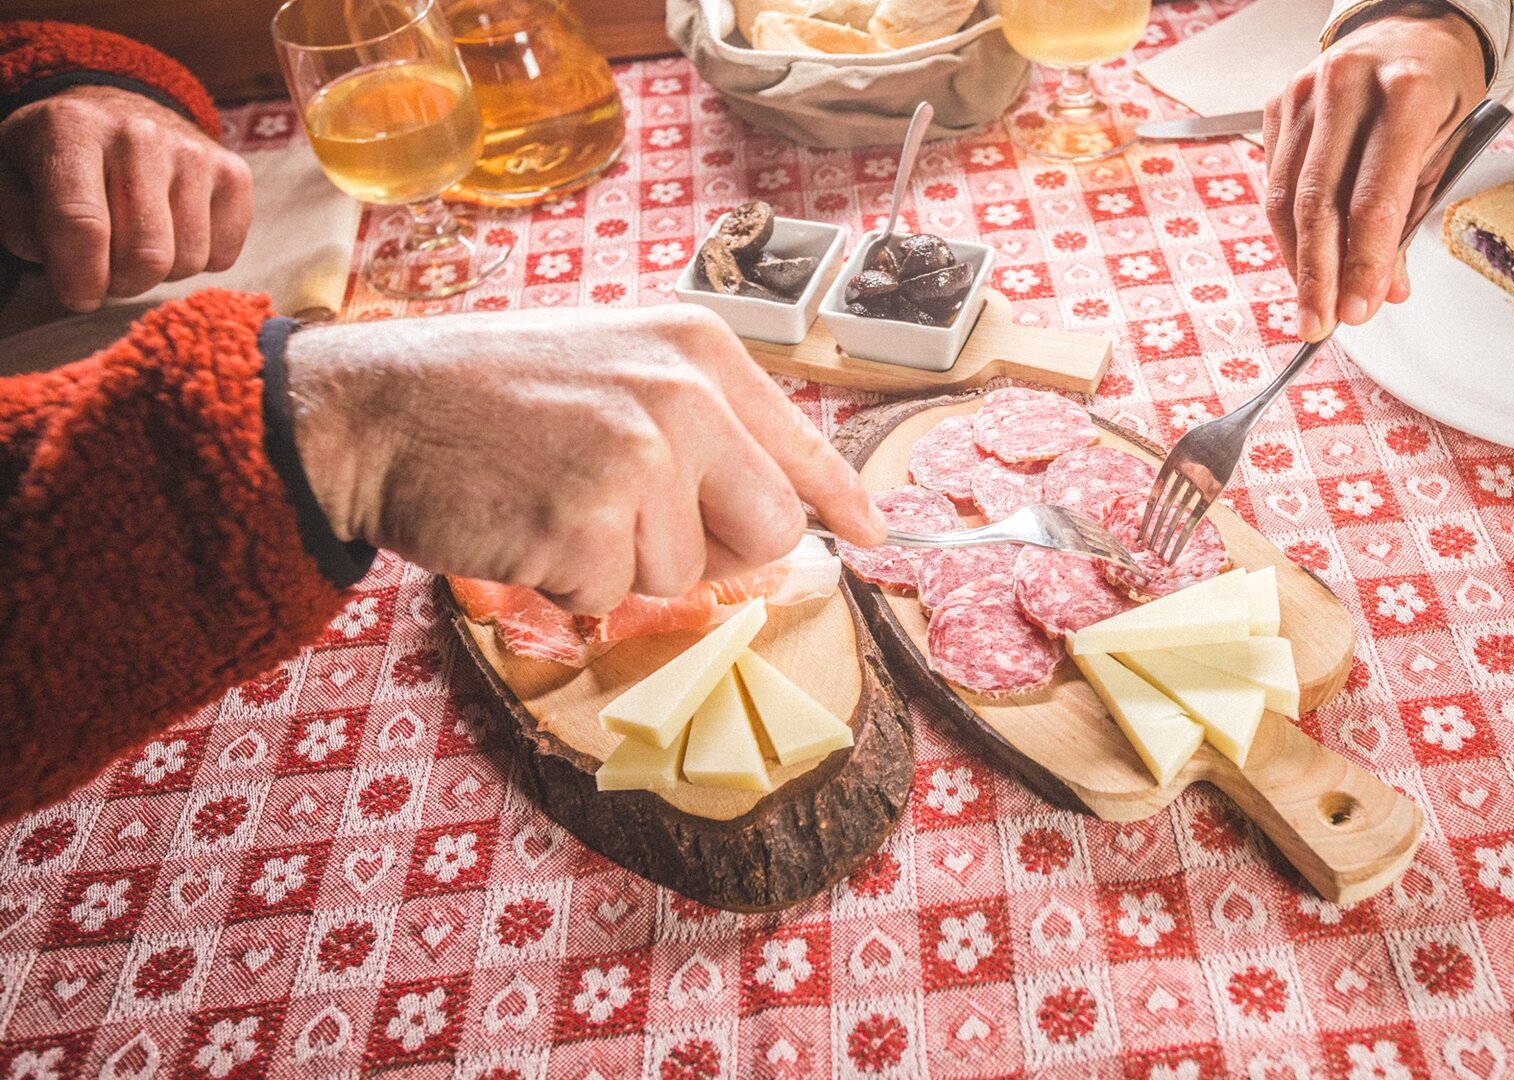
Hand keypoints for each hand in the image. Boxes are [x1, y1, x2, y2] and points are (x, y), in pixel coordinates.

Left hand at [0, 85, 251, 312]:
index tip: (78, 298)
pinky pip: (222, 254)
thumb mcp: (10, 177)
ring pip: (187, 260)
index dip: (80, 277)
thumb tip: (67, 265)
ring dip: (159, 273)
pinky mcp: (233, 173)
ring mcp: (194, 153)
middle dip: (123, 282)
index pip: (82, 223)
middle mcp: (139, 134)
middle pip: (145, 253)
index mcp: (72, 129)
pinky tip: (173, 233)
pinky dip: (198, 260)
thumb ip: (18, 222)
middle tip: (106, 272)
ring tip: (136, 247)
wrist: (118, 111)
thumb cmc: (58, 157)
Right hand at [284, 305, 888, 613]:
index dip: (841, 497)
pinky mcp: (589, 525)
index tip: (874, 533)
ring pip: (688, 575)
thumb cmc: (491, 395)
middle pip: (770, 528)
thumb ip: (697, 425)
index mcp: (699, 349)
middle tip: (635, 526)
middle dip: (717, 553)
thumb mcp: (614, 367)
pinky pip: (615, 598)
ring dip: (623, 565)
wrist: (374, 407)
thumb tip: (786, 511)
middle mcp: (683, 395)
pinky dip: (569, 585)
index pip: (800, 442)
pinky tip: (526, 526)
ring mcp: (639, 460)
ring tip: (556, 502)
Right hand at [1262, 7, 1486, 340]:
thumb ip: (1407, 222)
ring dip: (1296, 260)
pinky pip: (1273, 180)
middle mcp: (1348, 84)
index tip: (1359, 310)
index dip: (1363, 262)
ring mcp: (1305, 90)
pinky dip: (1287, 229)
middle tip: (1319, 324)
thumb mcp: (1443, 156)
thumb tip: (1379, 291)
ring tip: (1311, 303)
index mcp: (1406, 91)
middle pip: (1318, 201)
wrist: (1412, 31)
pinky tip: (1303, 259)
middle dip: (1318, 275)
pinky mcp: (1278, 102)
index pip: (1374, 196)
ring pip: (1285, 195)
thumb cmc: (1437, 94)